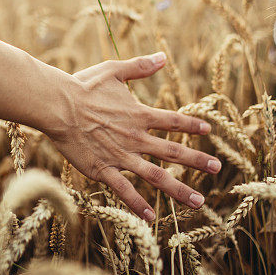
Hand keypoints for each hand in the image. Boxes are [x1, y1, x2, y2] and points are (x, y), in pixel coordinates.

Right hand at [45, 52, 221, 220]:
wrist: (58, 105)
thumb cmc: (82, 86)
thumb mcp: (114, 71)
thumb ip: (140, 66)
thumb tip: (163, 56)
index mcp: (139, 114)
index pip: (173, 121)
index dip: (191, 125)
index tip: (207, 131)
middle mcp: (136, 137)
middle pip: (173, 152)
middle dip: (197, 161)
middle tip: (217, 168)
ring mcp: (121, 156)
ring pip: (156, 176)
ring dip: (179, 189)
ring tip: (198, 201)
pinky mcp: (103, 170)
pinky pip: (124, 190)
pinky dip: (138, 204)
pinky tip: (151, 217)